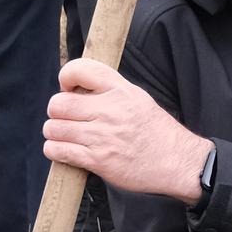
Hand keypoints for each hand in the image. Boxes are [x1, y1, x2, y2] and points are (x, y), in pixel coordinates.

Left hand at [42, 58, 210, 200]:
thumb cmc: (157, 131)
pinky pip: (59, 151)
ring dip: (54, 133)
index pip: (80, 70)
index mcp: (120, 90)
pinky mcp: (98, 160)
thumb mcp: (138, 98)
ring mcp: (102, 136)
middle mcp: (109, 110)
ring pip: (54, 128)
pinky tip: (63, 150)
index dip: (66, 77)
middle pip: (59, 103)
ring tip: (63, 136)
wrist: (177, 161)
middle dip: (56, 112)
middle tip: (64, 118)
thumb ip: (110, 90)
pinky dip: (54, 150)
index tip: (69, 89)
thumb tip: (78, 88)